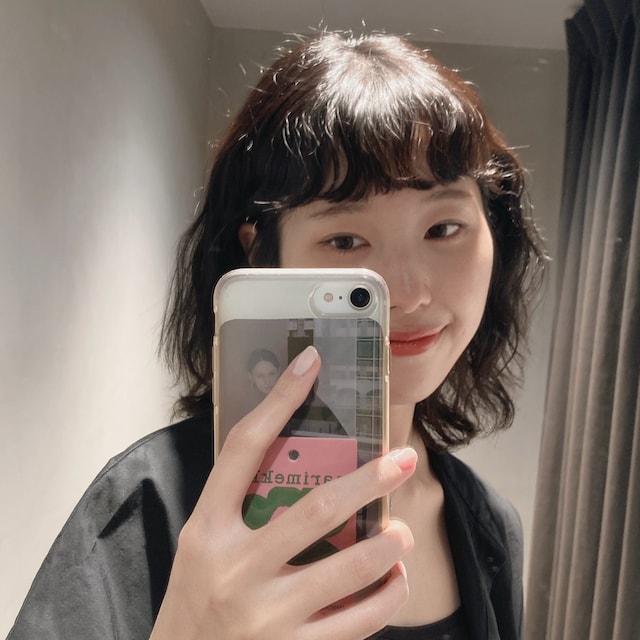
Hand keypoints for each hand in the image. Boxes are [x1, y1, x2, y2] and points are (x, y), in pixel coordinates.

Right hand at [150, 346, 416, 639]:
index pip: (244, 448)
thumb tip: (307, 463)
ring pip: (346, 570)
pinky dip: (385, 598)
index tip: (311, 362)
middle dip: (368, 480)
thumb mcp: (204, 544)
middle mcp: (234, 568)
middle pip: (314, 510)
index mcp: (208, 527)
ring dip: (387, 545)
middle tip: (403, 459)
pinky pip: (355, 625)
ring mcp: (263, 615)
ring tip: (403, 530)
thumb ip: (244, 507)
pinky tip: (396, 580)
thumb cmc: (196, 597)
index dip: (280, 400)